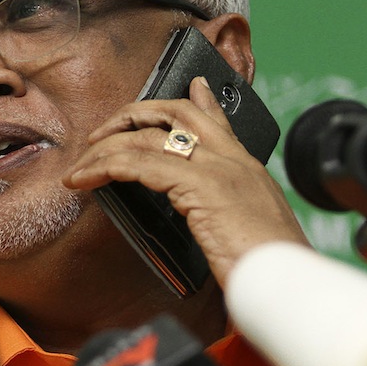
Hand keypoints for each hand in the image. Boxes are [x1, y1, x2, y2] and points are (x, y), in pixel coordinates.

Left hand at [62, 76, 308, 288]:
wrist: (287, 282)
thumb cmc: (267, 265)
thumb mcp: (250, 228)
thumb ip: (226, 210)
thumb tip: (208, 214)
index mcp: (246, 166)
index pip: (217, 119)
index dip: (199, 97)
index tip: (191, 84)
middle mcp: (232, 158)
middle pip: (175, 113)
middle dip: (130, 115)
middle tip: (99, 133)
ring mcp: (217, 167)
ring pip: (146, 139)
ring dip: (103, 150)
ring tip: (79, 167)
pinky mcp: (199, 184)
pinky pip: (138, 164)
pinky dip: (105, 168)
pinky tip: (86, 179)